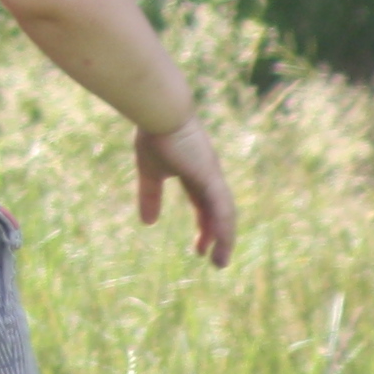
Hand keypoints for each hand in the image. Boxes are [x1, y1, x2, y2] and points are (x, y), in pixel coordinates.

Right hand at [136, 117, 234, 266]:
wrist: (160, 111)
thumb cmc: (154, 134)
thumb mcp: (150, 171)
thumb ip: (150, 196)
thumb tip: (148, 223)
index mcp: (195, 173)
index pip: (205, 206)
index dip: (205, 227)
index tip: (200, 249)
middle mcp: (209, 176)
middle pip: (219, 213)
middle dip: (218, 237)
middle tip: (215, 261)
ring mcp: (213, 176)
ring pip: (226, 215)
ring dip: (225, 239)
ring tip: (220, 262)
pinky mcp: (211, 177)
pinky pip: (222, 208)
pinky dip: (224, 228)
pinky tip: (222, 244)